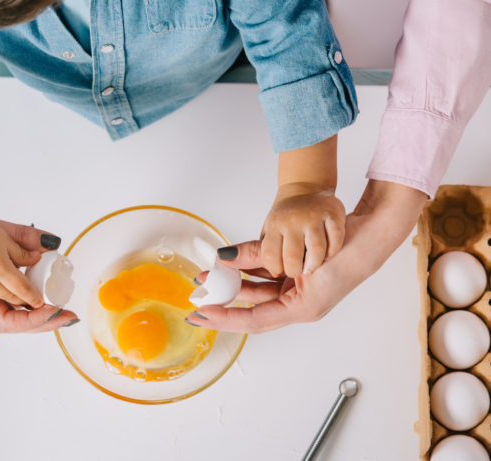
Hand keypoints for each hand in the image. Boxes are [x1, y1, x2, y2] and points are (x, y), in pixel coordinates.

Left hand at [187, 180, 425, 332]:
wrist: (375, 233)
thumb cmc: (349, 251)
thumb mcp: (300, 256)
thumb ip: (258, 255)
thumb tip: (223, 256)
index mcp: (302, 309)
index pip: (254, 320)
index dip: (225, 318)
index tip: (202, 313)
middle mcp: (299, 305)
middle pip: (251, 309)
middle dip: (224, 303)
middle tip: (197, 298)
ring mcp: (300, 293)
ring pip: (258, 292)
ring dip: (234, 285)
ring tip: (209, 277)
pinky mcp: (300, 279)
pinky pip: (268, 280)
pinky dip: (250, 272)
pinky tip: (232, 265)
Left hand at [242, 183, 345, 277]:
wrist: (308, 189)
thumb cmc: (287, 220)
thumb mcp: (269, 235)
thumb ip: (253, 252)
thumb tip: (224, 258)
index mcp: (274, 225)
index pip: (269, 257)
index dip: (271, 271)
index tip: (269, 275)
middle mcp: (293, 220)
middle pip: (292, 259)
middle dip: (294, 271)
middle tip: (295, 271)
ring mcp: (314, 216)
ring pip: (315, 252)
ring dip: (313, 263)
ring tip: (311, 265)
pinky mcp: (334, 214)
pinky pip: (334, 242)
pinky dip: (331, 252)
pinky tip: (327, 254)